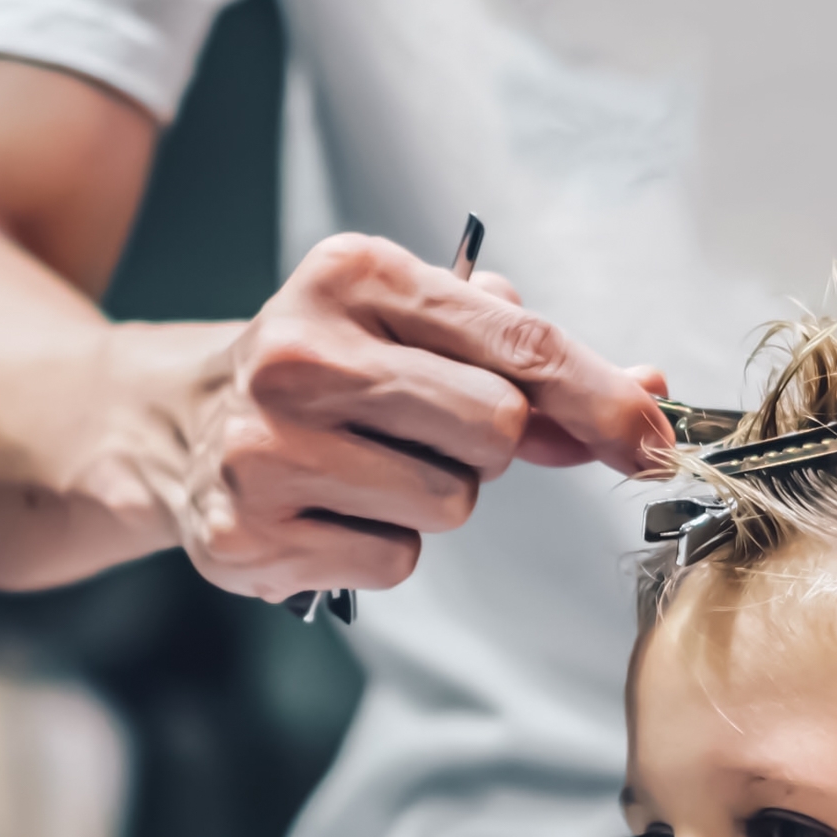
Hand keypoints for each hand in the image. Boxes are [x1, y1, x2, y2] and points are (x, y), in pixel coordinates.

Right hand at [159, 233, 673, 599]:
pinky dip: (384, 545)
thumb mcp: (417, 327)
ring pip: (450, 504)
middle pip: (495, 431)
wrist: (183, 425)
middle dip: (486, 447)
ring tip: (367, 467)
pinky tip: (333, 509)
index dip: (600, 397)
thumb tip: (644, 398)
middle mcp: (300, 354)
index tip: (653, 437)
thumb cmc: (331, 371)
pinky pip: (396, 559)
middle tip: (425, 431)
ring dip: (433, 498)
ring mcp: (266, 448)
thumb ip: (529, 360)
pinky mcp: (250, 531)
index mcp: (354, 277)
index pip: (518, 344)